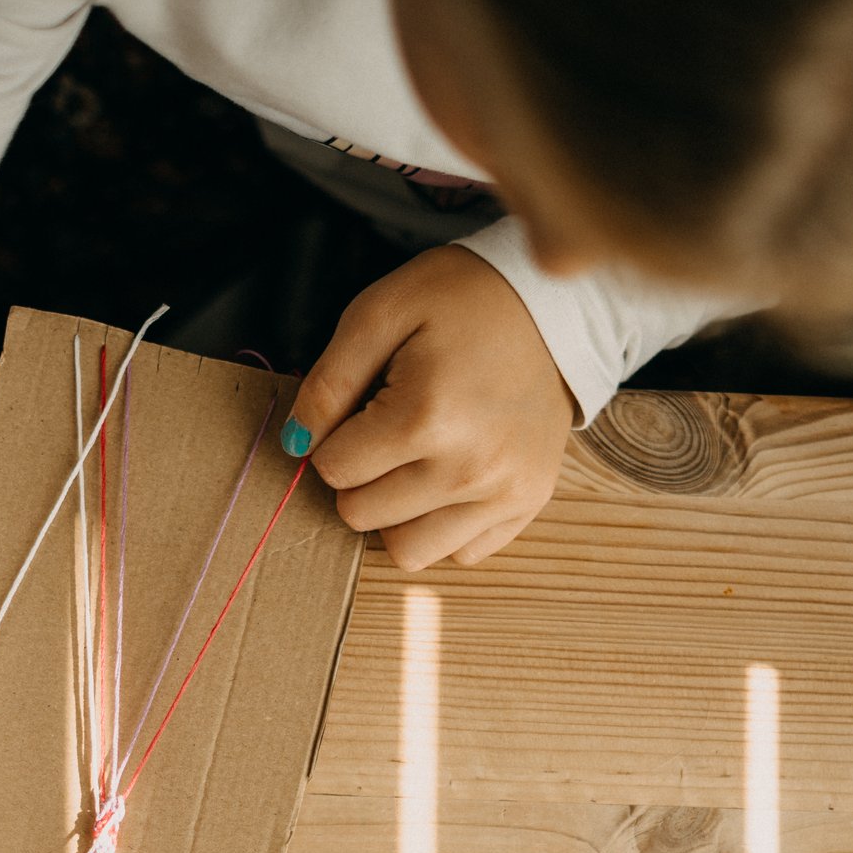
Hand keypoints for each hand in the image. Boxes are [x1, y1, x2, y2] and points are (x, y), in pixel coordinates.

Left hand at [287, 244, 572, 570]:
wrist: (556, 301)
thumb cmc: (460, 299)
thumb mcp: (379, 313)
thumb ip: (329, 382)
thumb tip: (295, 445)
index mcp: (426, 417)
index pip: (334, 470)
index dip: (334, 438)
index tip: (362, 408)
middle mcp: (468, 468)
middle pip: (362, 515)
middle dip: (360, 476)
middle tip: (387, 431)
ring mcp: (504, 492)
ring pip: (408, 552)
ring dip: (396, 514)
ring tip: (413, 464)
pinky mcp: (529, 503)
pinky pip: (461, 553)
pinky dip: (443, 525)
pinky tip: (450, 477)